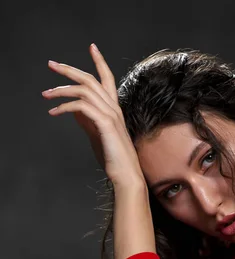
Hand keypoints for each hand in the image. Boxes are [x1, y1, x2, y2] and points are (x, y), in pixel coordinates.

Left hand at [42, 43, 146, 189]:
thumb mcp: (97, 135)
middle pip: (90, 79)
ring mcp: (111, 115)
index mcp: (114, 109)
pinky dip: (65, 107)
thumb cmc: (113, 158)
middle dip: (69, 70)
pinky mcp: (105, 124)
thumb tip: (73, 109)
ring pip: (84, 90)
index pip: (107, 79)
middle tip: (51, 64)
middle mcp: (114, 108)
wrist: (126, 174)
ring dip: (61, 91)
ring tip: (46, 96)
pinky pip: (82, 107)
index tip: (92, 47)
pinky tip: (55, 112)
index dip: (100, 61)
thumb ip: (87, 120)